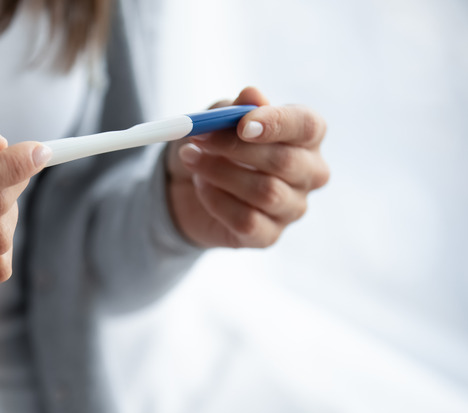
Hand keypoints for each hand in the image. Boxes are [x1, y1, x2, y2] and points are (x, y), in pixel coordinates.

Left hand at [166, 87, 328, 248]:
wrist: (185, 188)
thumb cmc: (213, 146)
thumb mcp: (218, 119)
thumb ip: (236, 108)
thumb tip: (252, 95)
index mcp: (305, 137)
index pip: (308, 126)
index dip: (278, 123)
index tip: (243, 124)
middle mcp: (309, 173)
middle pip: (285, 161)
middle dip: (236, 149)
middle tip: (199, 138)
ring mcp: (292, 208)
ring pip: (265, 192)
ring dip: (219, 172)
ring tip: (192, 160)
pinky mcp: (269, 236)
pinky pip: (247, 220)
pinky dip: (216, 200)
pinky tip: (201, 187)